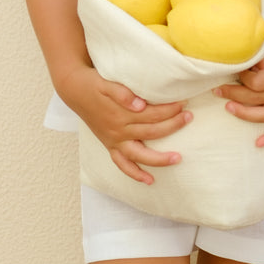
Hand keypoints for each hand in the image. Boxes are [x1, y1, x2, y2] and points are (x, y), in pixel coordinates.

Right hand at [62, 65, 191, 183]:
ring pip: (140, 155)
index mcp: (121, 114)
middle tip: (189, 117)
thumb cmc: (93, 84)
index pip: (151, 114)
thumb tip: (140, 104)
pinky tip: (150, 180)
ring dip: (159, 159)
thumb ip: (122, 93)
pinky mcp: (110, 145)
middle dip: (173, 125)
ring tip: (178, 158)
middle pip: (151, 132)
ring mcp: (114, 141)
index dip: (169, 109)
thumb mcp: (106, 83)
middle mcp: (119, 131)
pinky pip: (122, 165)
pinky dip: (135, 174)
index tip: (183, 103)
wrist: (74, 90)